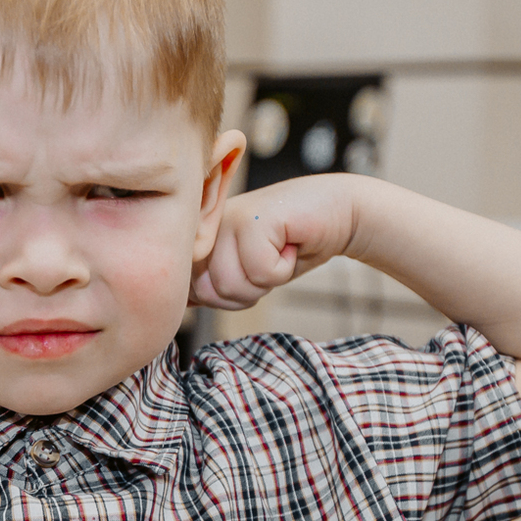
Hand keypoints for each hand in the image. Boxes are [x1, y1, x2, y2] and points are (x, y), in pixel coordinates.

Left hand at [192, 174, 359, 309]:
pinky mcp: (254, 219)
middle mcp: (207, 225)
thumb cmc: (291, 245)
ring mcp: (228, 218)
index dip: (227, 296)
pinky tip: (290, 244)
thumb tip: (183, 306)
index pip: (190, 291)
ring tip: (278, 251)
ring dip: (266, 280)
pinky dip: (284, 269)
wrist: (338, 214)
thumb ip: (210, 282)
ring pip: (231, 285)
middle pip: (209, 292)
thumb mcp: (244, 271)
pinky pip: (261, 273)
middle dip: (247, 291)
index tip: (252, 270)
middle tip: (268, 261)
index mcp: (199, 237)